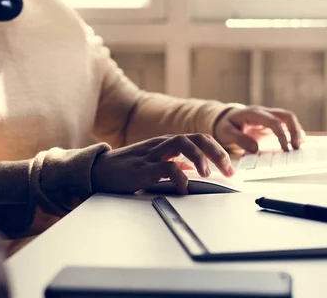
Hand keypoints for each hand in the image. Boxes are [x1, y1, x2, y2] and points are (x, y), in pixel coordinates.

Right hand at [91, 134, 233, 194]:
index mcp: (166, 143)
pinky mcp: (142, 169)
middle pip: (195, 137)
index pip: (198, 138)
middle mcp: (161, 144)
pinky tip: (184, 188)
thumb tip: (190, 169)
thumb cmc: (126, 168)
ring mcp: (152, 154)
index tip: (229, 168)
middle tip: (228, 170)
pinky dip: (179, 178)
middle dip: (216, 152)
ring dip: (200, 158)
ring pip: (182, 144)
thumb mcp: (153, 162)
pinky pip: (166, 167)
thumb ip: (171, 163)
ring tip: (207, 174)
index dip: (217, 151)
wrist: (98, 171)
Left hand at [214, 106, 303, 152]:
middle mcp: (264, 112)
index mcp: (253, 113)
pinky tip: (297, 143)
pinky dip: (293, 132)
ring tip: (299, 146)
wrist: (224, 119)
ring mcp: (269, 116)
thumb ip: (240, 140)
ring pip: (288, 118)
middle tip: (297, 147)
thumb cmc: (225, 125)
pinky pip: (286, 124)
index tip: (286, 148)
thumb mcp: (226, 133)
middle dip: (295, 130)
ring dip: (296, 131)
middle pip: (286, 115)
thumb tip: (255, 149)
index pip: (273, 121)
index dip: (282, 134)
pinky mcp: (271, 123)